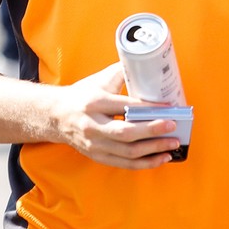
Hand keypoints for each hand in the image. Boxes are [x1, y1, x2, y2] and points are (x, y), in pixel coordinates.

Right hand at [49, 64, 181, 169]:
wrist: (55, 116)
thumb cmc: (82, 95)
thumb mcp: (99, 80)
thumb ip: (123, 72)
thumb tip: (149, 64)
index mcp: (95, 102)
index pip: (126, 106)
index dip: (149, 109)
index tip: (169, 107)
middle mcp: (93, 125)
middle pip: (126, 133)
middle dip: (153, 131)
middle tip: (173, 126)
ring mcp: (95, 144)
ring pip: (127, 152)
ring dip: (153, 150)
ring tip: (172, 145)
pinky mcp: (97, 156)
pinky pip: (124, 164)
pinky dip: (145, 163)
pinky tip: (161, 158)